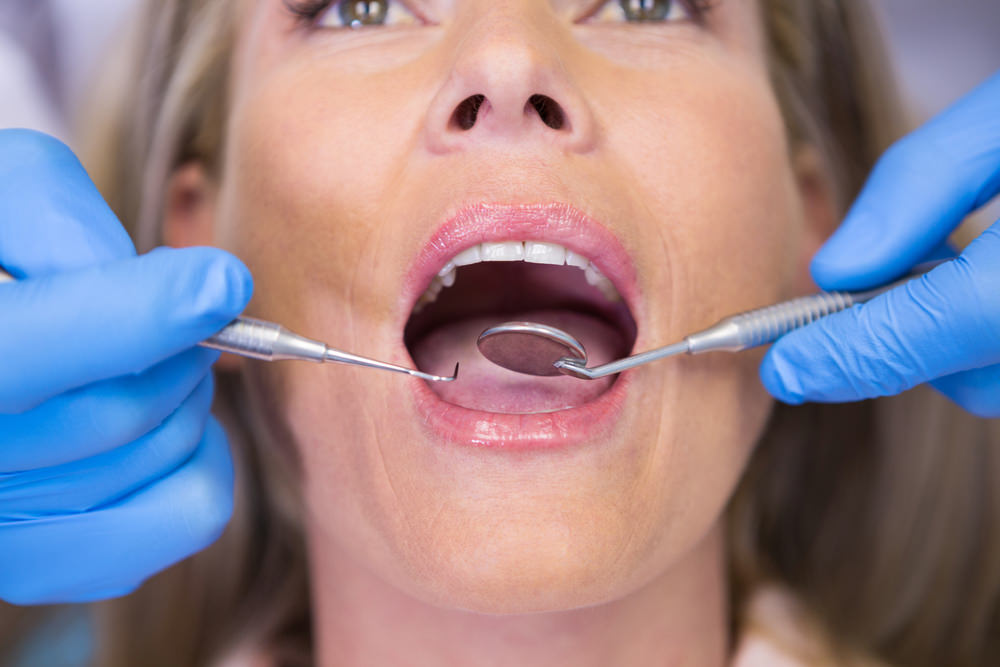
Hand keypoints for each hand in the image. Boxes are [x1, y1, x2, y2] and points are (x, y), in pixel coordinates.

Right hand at [0, 129, 251, 603]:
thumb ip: (56, 223)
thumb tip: (175, 290)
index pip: (20, 356)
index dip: (138, 315)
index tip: (223, 281)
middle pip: (116, 411)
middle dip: (178, 346)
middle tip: (184, 309)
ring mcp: (3, 529)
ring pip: (163, 457)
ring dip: (191, 392)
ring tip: (156, 360)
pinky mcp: (50, 558)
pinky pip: (188, 514)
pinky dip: (207, 454)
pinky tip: (173, 420)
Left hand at [760, 72, 999, 416]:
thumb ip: (925, 184)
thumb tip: (837, 270)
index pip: (936, 327)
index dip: (848, 353)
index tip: (784, 367)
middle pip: (971, 377)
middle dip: (913, 338)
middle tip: (902, 275)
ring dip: (962, 342)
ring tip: (980, 259)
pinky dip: (995, 340)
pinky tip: (998, 280)